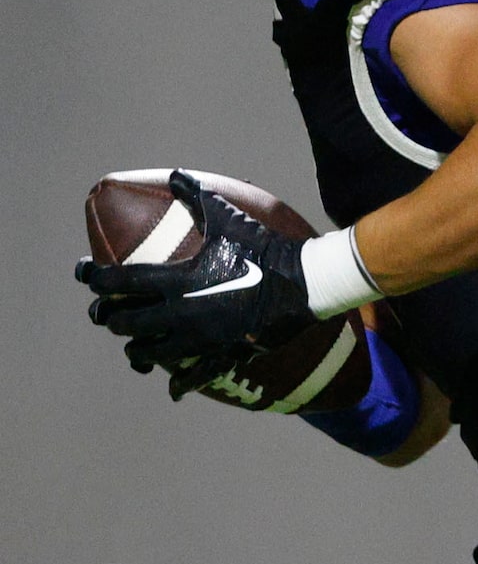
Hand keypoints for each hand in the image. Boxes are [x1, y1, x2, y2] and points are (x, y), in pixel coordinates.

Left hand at [79, 171, 316, 375]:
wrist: (305, 284)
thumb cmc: (265, 249)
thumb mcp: (228, 219)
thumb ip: (197, 196)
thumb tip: (175, 174)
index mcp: (175, 279)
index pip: (116, 281)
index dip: (93, 277)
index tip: (86, 273)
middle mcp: (179, 312)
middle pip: (123, 322)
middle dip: (108, 316)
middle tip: (107, 310)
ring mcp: (199, 337)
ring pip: (147, 353)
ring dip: (134, 349)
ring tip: (135, 344)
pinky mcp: (222, 353)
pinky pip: (192, 376)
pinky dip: (179, 384)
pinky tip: (171, 389)